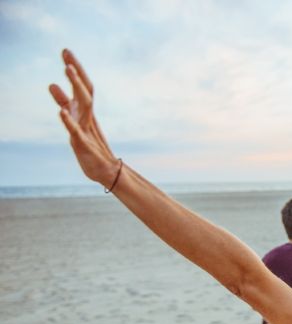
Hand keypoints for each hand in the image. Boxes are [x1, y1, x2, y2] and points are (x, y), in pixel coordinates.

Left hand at [49, 49, 118, 185]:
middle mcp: (88, 117)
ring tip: (68, 71)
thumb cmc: (90, 147)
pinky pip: (76, 131)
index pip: (83, 86)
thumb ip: (64, 102)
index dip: (75, 68)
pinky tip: (61, 112)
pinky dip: (69, 121)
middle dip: (76, 71)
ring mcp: (87, 129)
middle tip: (66, 53)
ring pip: (84, 105)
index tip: (66, 51)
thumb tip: (52, 84)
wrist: (107, 171)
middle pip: (85, 90)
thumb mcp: (73, 120)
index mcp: (86, 111)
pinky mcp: (83, 144)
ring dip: (76, 88)